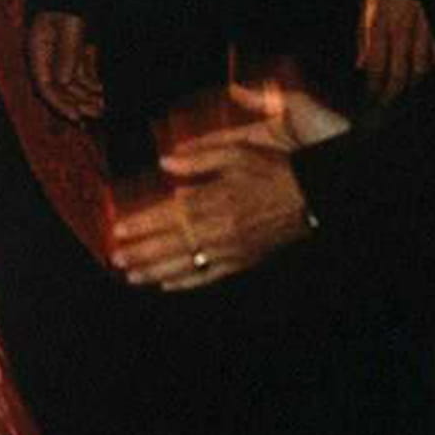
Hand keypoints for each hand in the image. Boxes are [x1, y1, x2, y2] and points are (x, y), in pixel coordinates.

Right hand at [27, 10, 103, 123]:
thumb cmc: (69, 0)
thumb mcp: (69, 26)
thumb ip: (67, 54)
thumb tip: (63, 83)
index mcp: (38, 50)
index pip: (45, 86)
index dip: (59, 104)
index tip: (76, 116)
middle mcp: (46, 56)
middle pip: (58, 88)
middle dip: (77, 103)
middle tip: (95, 113)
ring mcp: (59, 54)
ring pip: (70, 83)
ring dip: (85, 95)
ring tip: (102, 106)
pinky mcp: (72, 50)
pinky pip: (79, 72)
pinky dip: (89, 82)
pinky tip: (101, 90)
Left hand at [109, 82, 345, 289]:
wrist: (319, 194)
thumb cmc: (280, 167)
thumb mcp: (241, 149)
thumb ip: (200, 157)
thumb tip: (164, 162)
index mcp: (217, 198)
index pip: (168, 214)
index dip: (141, 223)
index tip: (116, 229)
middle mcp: (221, 228)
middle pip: (172, 244)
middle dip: (141, 253)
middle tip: (116, 259)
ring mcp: (233, 248)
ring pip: (187, 264)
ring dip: (156, 271)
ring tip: (131, 276)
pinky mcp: (246, 260)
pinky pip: (211, 276)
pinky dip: (187, 282)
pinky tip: (168, 284)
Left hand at [356, 0, 434, 104]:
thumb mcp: (364, 12)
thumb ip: (363, 39)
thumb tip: (360, 66)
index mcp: (379, 24)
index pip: (377, 66)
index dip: (375, 86)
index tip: (371, 96)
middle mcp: (401, 27)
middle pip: (400, 72)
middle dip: (392, 93)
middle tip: (386, 103)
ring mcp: (420, 26)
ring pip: (421, 66)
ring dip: (412, 84)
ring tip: (404, 93)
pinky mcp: (431, 24)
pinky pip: (434, 52)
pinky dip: (430, 65)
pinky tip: (422, 74)